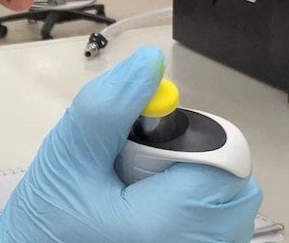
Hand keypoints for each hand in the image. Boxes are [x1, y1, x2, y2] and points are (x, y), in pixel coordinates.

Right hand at [0, 46, 262, 242]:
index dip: (192, 141)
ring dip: (199, 187)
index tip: (150, 147)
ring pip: (233, 209)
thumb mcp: (69, 152)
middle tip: (144, 170)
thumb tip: (150, 63)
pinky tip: (155, 210)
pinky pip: (220, 231)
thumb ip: (110, 107)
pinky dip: (198, 212)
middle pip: (236, 187)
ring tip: (146, 191)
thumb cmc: (51, 209)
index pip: (224, 163)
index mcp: (163, 226)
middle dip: (197, 163)